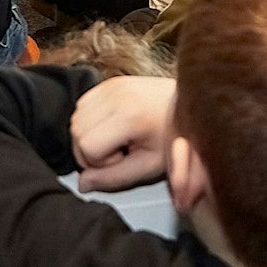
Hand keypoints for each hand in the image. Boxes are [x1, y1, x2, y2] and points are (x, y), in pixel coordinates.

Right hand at [72, 76, 177, 192]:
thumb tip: (82, 184)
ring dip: (89, 135)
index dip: (101, 162)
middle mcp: (116, 95)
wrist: (190, 107)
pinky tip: (112, 127)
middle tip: (120, 151)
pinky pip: (82, 106)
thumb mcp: (148, 166)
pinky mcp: (109, 82)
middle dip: (91, 150)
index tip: (125, 158)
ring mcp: (111, 85)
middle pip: (76, 131)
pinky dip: (90, 121)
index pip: (87, 146)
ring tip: (117, 139)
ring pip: (76, 118)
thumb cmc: (174, 137)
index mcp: (129, 116)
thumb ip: (113, 178)